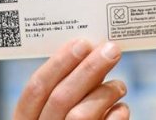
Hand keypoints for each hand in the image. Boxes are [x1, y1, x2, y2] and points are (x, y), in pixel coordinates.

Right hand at [13, 38, 128, 119]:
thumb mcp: (56, 110)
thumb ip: (67, 88)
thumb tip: (91, 52)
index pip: (34, 90)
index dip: (57, 64)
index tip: (82, 42)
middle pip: (60, 99)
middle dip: (88, 70)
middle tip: (111, 49)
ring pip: (81, 115)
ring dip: (105, 92)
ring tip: (119, 85)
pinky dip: (116, 115)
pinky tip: (121, 108)